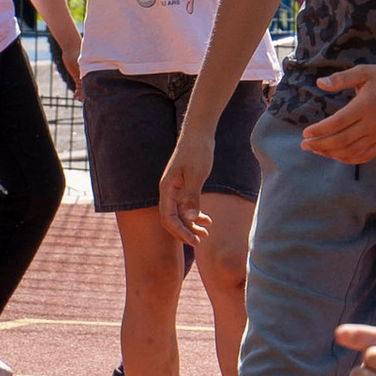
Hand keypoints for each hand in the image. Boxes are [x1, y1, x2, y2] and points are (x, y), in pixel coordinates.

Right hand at [159, 122, 214, 246]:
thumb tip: (190, 218)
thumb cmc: (197, 151)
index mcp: (167, 189)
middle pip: (172, 219)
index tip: (195, 241)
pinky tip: (207, 220)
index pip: (168, 218)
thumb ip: (192, 197)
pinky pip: (186, 206)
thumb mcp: (196, 174)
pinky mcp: (184, 187)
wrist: (198, 134)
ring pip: (180, 214)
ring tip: (205, 234)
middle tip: (200, 242)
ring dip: (191, 226)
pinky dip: (196, 215)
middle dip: (185, 232)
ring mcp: (176, 190)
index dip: (180, 232)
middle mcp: (169, 191)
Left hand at [302, 62, 375, 162]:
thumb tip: (319, 83)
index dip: (319, 131)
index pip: (337, 123)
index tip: (305, 133)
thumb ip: (340, 79)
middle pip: (341, 141)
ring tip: (317, 150)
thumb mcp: (363, 72)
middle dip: (320, 145)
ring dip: (332, 153)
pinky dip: (349, 159)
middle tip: (304, 145)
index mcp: (365, 106)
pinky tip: (336, 155)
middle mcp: (373, 123)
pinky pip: (366, 155)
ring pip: (352, 151)